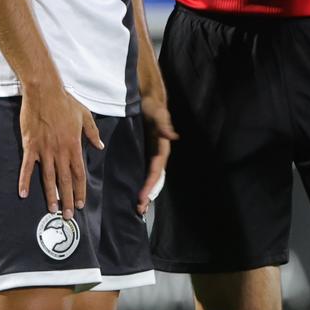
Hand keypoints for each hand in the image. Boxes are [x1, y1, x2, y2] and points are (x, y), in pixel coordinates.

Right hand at [19, 87, 102, 214]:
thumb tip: (99, 146)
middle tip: (67, 215)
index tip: (80, 203)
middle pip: (65, 180)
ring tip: (52, 209)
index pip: (79, 173)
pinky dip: (24, 181)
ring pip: (48, 177)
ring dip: (50, 195)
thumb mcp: (85, 115)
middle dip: (67, 199)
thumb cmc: (65, 102)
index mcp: (74, 146)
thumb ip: (92, 133)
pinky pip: (27, 167)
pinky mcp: (30, 146)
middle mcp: (60, 151)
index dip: (80, 190)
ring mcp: (44, 150)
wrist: (44, 92)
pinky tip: (23, 194)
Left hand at [136, 84, 178, 214]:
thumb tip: (172, 136)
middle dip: (149, 194)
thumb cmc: (153, 106)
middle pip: (155, 178)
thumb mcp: (157, 113)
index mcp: (162, 148)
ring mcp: (152, 154)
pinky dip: (142, 182)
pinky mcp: (145, 151)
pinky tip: (136, 192)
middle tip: (140, 209)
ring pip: (151, 177)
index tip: (143, 197)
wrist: (148, 99)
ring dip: (146, 192)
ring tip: (139, 207)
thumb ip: (163, 125)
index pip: (156, 170)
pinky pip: (144, 171)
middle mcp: (158, 154)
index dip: (150, 184)